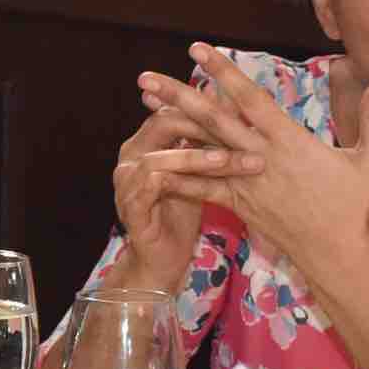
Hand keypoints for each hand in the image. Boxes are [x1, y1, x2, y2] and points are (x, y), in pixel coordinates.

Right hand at [107, 97, 245, 290]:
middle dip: (203, 125)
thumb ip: (205, 143)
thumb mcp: (197, 174)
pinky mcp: (130, 206)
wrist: (162, 261)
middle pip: (162, 124)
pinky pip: (154, 184)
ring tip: (228, 158)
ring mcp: (126, 182)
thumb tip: (231, 107)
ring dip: (197, 156)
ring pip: (159, 156)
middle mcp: (130, 157)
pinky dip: (182, 178)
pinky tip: (211, 179)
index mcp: (144, 144)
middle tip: (240, 131)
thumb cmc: (180, 215)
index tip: (242, 114)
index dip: (204, 109)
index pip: (171, 111)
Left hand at [142, 49, 368, 311]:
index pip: (250, 98)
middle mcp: (261, 159)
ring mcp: (247, 183)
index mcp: (290, 141)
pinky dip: (177, 176)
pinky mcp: (240, 205)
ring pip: (202, 149)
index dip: (223, 72)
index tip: (198, 49)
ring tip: (145, 106)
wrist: (338, 254)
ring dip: (172, 127)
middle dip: (179, 94)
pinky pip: (202, 189)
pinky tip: (150, 165)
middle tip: (147, 75)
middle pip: (213, 120)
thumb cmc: (357, 205)